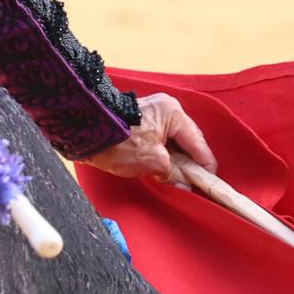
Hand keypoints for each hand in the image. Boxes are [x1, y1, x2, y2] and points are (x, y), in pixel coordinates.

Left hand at [80, 92, 215, 189]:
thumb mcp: (153, 162)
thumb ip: (174, 174)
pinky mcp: (139, 122)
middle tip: (193, 184)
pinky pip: (160, 140)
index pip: (198, 143)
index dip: (205, 166)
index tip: (210, 183)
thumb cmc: (119, 144)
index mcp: (174, 114)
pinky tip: (162, 170)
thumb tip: (184, 184)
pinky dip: (163, 155)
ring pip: (173, 141)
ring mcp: (152, 113)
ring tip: (178, 180)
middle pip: (187, 141)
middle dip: (190, 164)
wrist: (84, 133)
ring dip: (176, 160)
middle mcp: (166, 109)